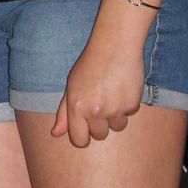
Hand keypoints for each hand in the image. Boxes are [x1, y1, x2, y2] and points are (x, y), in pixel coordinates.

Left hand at [52, 14, 145, 146]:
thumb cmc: (90, 65)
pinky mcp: (132, 104)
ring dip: (115, 116)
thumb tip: (56, 133)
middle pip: (100, 136)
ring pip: (117, 127)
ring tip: (112, 95)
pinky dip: (127, 105)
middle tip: (100, 105)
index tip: (87, 129)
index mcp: (77, 108)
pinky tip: (122, 89)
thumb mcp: (71, 86)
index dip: (83, 136)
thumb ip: (64, 112)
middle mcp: (95, 112)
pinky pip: (129, 114)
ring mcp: (115, 109)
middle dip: (100, 125)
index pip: (80, 140)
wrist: (115, 47)